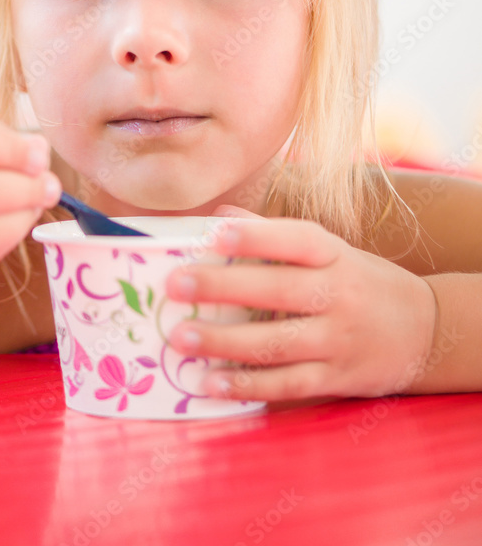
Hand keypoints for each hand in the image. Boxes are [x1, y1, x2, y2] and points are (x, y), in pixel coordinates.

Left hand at [165, 208, 437, 401]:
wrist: (425, 330)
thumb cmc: (358, 280)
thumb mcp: (329, 250)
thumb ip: (273, 235)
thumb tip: (219, 216)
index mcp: (334, 255)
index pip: (295, 240)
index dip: (256, 237)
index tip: (213, 234)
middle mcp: (338, 295)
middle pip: (278, 291)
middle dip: (223, 288)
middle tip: (176, 285)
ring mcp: (338, 340)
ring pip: (277, 343)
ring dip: (225, 342)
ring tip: (180, 338)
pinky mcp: (336, 378)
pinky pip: (287, 384)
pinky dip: (247, 386)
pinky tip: (210, 383)